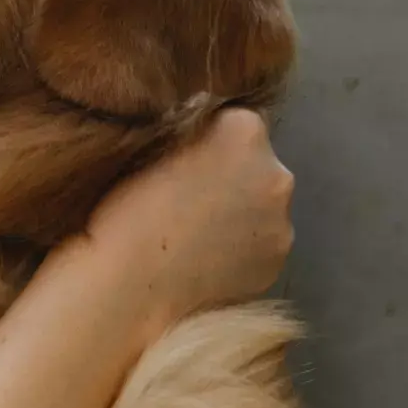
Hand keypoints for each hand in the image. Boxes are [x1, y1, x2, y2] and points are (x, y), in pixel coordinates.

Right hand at [69, 108, 295, 334]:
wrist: (129, 286)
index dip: (208, 139)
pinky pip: (259, 246)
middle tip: (189, 199)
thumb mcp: (153, 143)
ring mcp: (282, 224)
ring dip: (238, 213)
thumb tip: (205, 137)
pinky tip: (205, 260)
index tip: (182, 161)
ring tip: (195, 235)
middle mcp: (277, 173)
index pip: (236, 121)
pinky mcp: (276, 266)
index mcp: (244, 129)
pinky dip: (239, 249)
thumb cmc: (125, 207)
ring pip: (261, 207)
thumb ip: (191, 131)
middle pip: (257, 164)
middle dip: (230, 175)